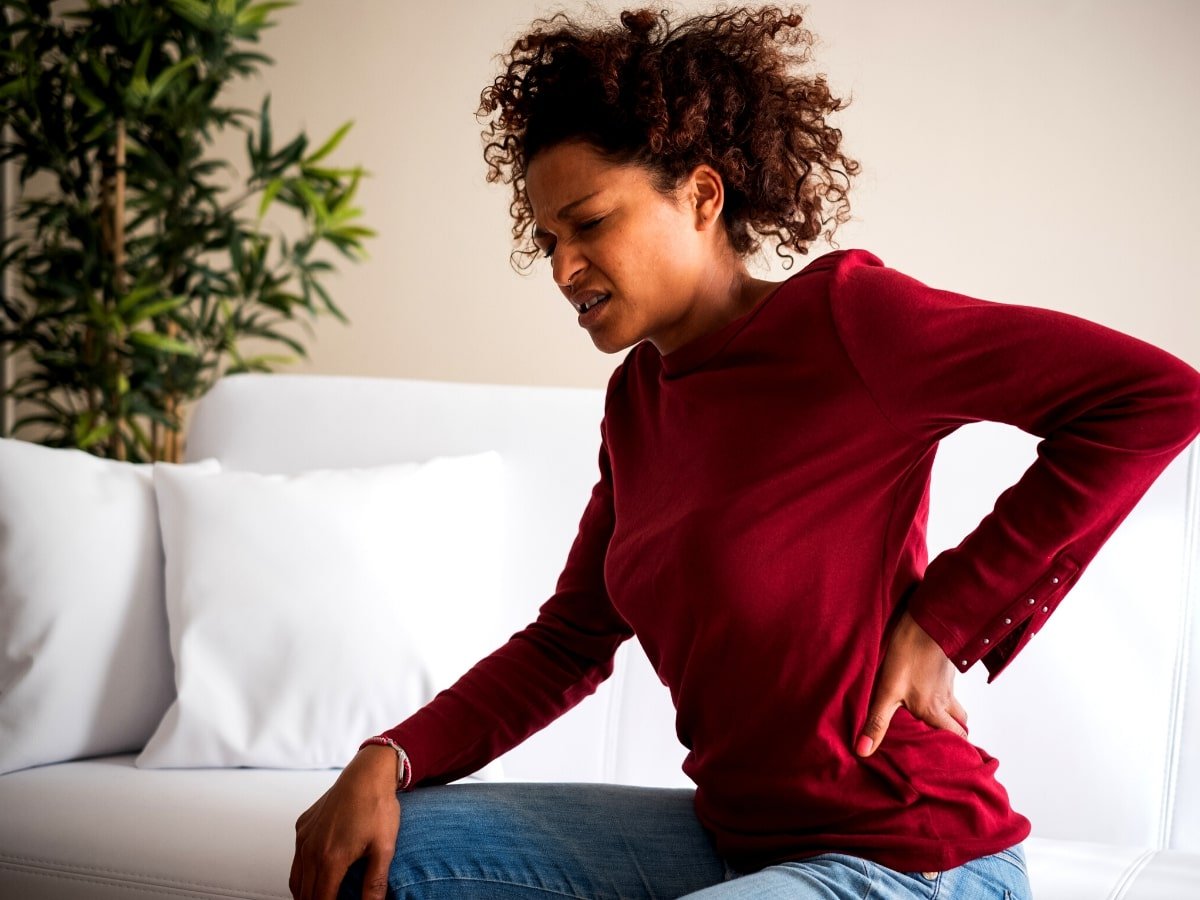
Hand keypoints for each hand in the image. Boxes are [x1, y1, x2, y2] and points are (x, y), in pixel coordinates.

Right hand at [290, 745, 401, 899]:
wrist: (368, 773)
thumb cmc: (378, 807)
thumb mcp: (384, 848)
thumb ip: (375, 883)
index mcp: (330, 859)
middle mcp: (310, 849)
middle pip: (304, 894)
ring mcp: (303, 837)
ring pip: (295, 879)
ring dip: (307, 892)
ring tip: (324, 895)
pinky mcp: (302, 826)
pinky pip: (296, 858)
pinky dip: (303, 872)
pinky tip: (319, 872)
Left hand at [855, 608, 968, 756]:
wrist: (926, 621)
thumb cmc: (908, 655)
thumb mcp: (887, 691)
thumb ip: (877, 721)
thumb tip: (864, 751)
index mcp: (934, 710)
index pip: (955, 738)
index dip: (956, 751)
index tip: (951, 760)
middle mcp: (946, 699)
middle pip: (959, 724)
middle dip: (954, 736)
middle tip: (942, 743)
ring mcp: (947, 682)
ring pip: (956, 705)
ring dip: (950, 715)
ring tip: (934, 721)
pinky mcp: (944, 667)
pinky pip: (949, 688)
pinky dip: (943, 696)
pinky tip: (927, 691)